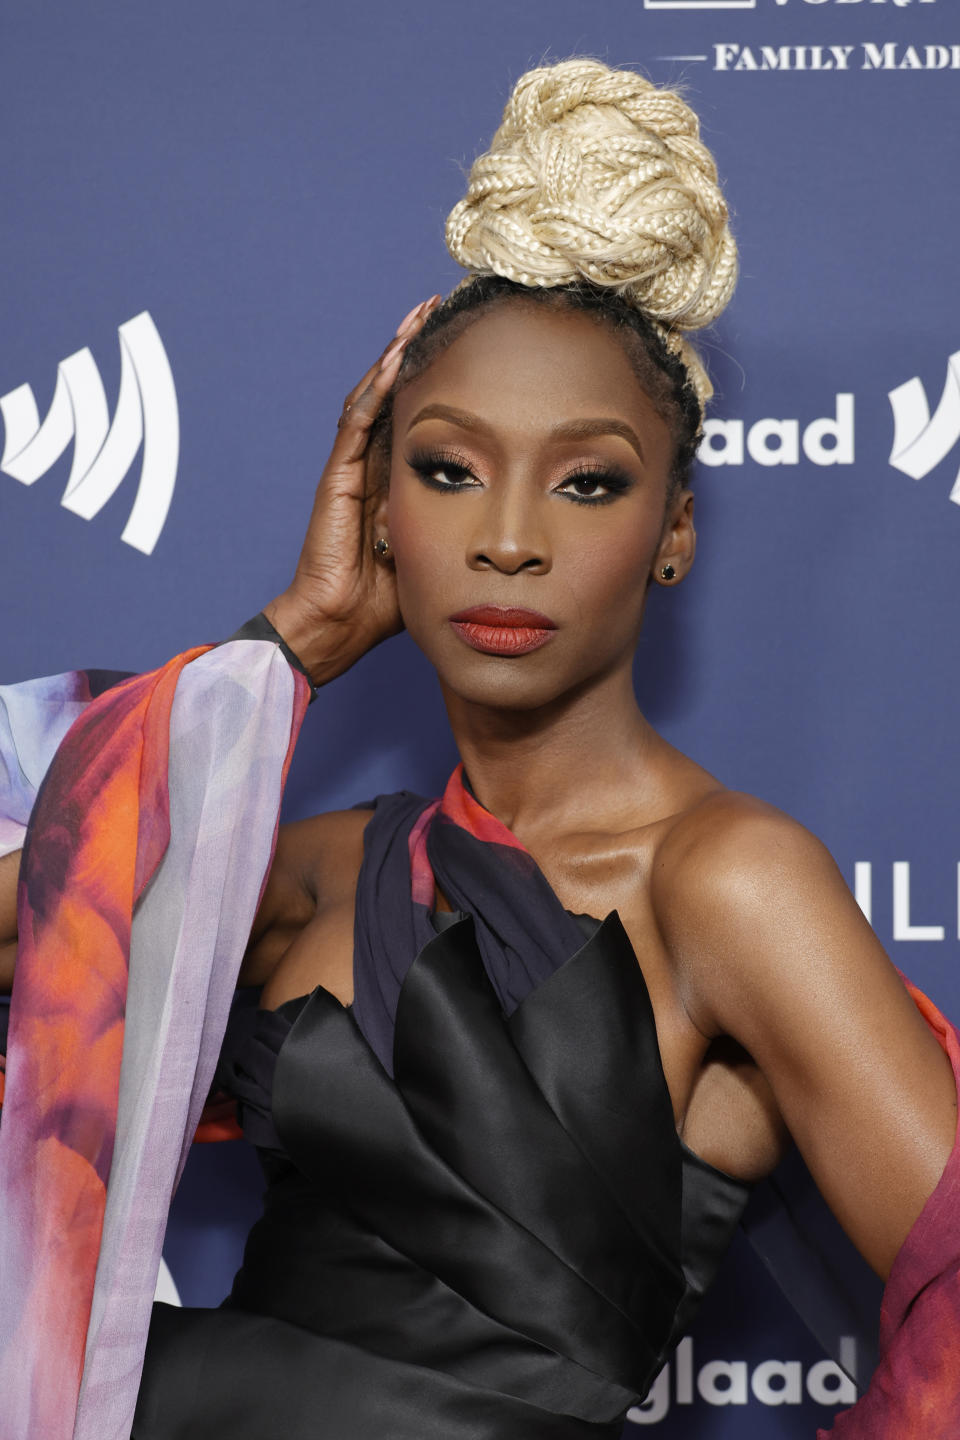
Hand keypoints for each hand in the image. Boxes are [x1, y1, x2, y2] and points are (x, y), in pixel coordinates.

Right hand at [264, 296, 439, 684]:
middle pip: (396, 391)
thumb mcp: (442, 550)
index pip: (419, 413)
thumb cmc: (389, 598)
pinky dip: (378, 386)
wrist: (341, 623)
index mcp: (397, 476)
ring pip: (375, 393)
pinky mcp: (339, 475)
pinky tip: (397, 357)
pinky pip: (358, 420)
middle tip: (443, 307)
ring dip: (397, 352)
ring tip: (421, 315)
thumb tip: (515, 511)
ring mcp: (353, 466)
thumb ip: (465, 523)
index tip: (470, 343)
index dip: (439, 377)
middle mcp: (373, 463)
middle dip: (417, 348)